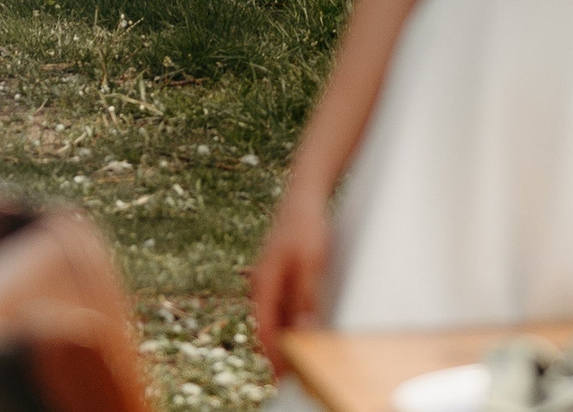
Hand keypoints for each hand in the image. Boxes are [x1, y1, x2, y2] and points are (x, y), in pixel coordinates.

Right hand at [249, 185, 331, 373]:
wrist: (303, 197)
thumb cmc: (307, 227)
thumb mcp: (311, 263)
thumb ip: (305, 296)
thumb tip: (303, 328)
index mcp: (264, 283)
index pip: (265, 329)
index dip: (274, 354)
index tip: (283, 375)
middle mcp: (261, 284)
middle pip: (267, 325)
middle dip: (277, 350)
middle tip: (292, 373)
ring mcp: (268, 279)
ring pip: (273, 316)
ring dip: (283, 336)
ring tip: (297, 358)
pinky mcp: (277, 274)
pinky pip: (279, 304)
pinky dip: (288, 320)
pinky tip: (300, 330)